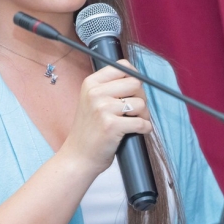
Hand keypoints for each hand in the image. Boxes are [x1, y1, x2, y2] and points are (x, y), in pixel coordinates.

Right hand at [60, 61, 151, 175]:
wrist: (78, 157)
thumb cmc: (90, 130)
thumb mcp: (92, 101)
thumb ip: (110, 88)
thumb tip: (139, 79)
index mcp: (91, 83)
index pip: (122, 66)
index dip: (135, 77)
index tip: (135, 90)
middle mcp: (95, 93)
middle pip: (135, 83)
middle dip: (142, 97)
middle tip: (137, 110)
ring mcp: (103, 109)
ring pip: (140, 103)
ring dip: (144, 115)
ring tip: (135, 123)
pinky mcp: (111, 126)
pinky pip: (141, 122)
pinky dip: (145, 128)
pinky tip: (139, 131)